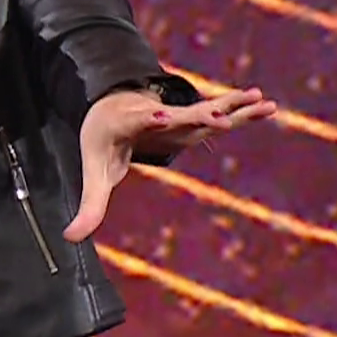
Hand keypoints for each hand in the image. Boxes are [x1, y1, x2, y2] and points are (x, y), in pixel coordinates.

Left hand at [63, 87, 275, 242]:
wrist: (111, 108)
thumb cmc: (102, 142)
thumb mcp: (94, 174)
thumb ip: (89, 207)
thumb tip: (69, 239)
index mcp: (128, 124)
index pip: (139, 121)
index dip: (150, 118)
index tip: (160, 116)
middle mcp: (156, 115)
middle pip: (178, 114)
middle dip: (197, 115)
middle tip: (218, 116)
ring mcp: (177, 115)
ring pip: (205, 109)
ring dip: (231, 106)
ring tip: (260, 98)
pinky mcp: (191, 118)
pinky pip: (219, 112)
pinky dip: (242, 109)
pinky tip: (267, 105)